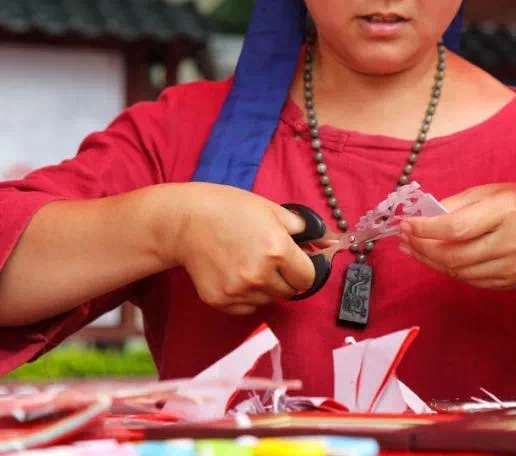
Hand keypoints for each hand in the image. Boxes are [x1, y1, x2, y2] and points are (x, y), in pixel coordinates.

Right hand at [154, 183, 319, 314]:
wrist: (184, 221)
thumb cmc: (229, 209)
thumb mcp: (272, 209)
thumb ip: (304, 229)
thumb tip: (331, 240)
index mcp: (277, 250)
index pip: (308, 278)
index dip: (305, 269)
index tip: (296, 261)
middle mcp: (260, 275)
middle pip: (289, 292)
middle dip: (286, 277)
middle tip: (269, 258)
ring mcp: (239, 291)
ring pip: (269, 300)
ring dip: (267, 287)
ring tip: (249, 263)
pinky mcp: (221, 301)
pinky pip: (247, 308)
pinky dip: (248, 296)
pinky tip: (236, 274)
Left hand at [398, 184, 515, 289]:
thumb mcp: (494, 191)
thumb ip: (458, 204)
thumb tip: (422, 216)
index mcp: (508, 211)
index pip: (457, 228)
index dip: (425, 230)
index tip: (405, 225)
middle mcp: (513, 242)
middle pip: (455, 255)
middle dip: (423, 248)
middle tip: (403, 239)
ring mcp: (514, 267)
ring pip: (459, 271)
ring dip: (430, 261)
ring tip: (412, 248)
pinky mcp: (511, 283)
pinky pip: (470, 279)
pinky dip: (449, 269)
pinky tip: (435, 258)